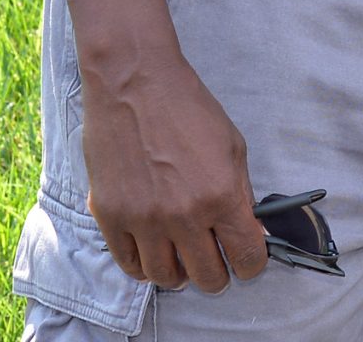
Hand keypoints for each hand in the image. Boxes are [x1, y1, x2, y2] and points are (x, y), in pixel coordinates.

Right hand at [79, 52, 267, 291]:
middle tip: (216, 260)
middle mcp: (184, 215)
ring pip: (166, 278)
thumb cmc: (189, 109)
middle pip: (207, 277)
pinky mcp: (111, 217)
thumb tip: (251, 232)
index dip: (251, 265)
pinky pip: (129, 265)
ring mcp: (144, 220)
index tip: (248, 261)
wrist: (135, 85)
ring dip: (179, 273)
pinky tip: (154, 252)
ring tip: (183, 257)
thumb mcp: (233, 146)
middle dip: (217, 274)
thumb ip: (242, 194)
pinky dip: (145, 266)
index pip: (246, 256)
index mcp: (222, 195)